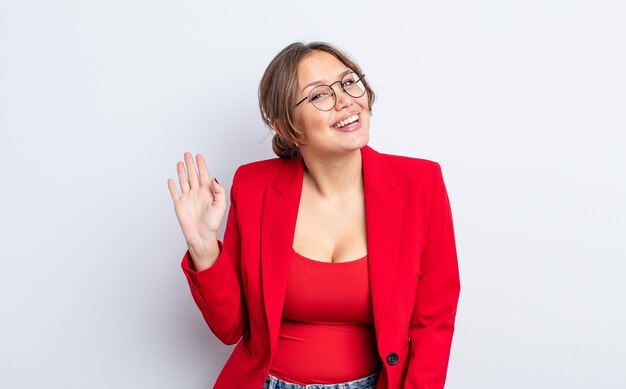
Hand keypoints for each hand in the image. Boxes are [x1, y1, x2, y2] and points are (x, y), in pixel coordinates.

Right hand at [167, 152, 225, 266]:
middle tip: (188, 153)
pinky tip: (171, 179)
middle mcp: (197, 193)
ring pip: (184, 181)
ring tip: (180, 162)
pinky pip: (175, 193)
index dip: (202, 165)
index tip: (199, 156)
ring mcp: (188, 198)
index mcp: (207, 193)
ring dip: (182, 171)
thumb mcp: (221, 206)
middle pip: (193, 175)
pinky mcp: (179, 205)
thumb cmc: (212, 223)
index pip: (204, 175)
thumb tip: (214, 179)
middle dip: (191, 164)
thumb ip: (219, 191)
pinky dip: (172, 186)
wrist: (201, 236)